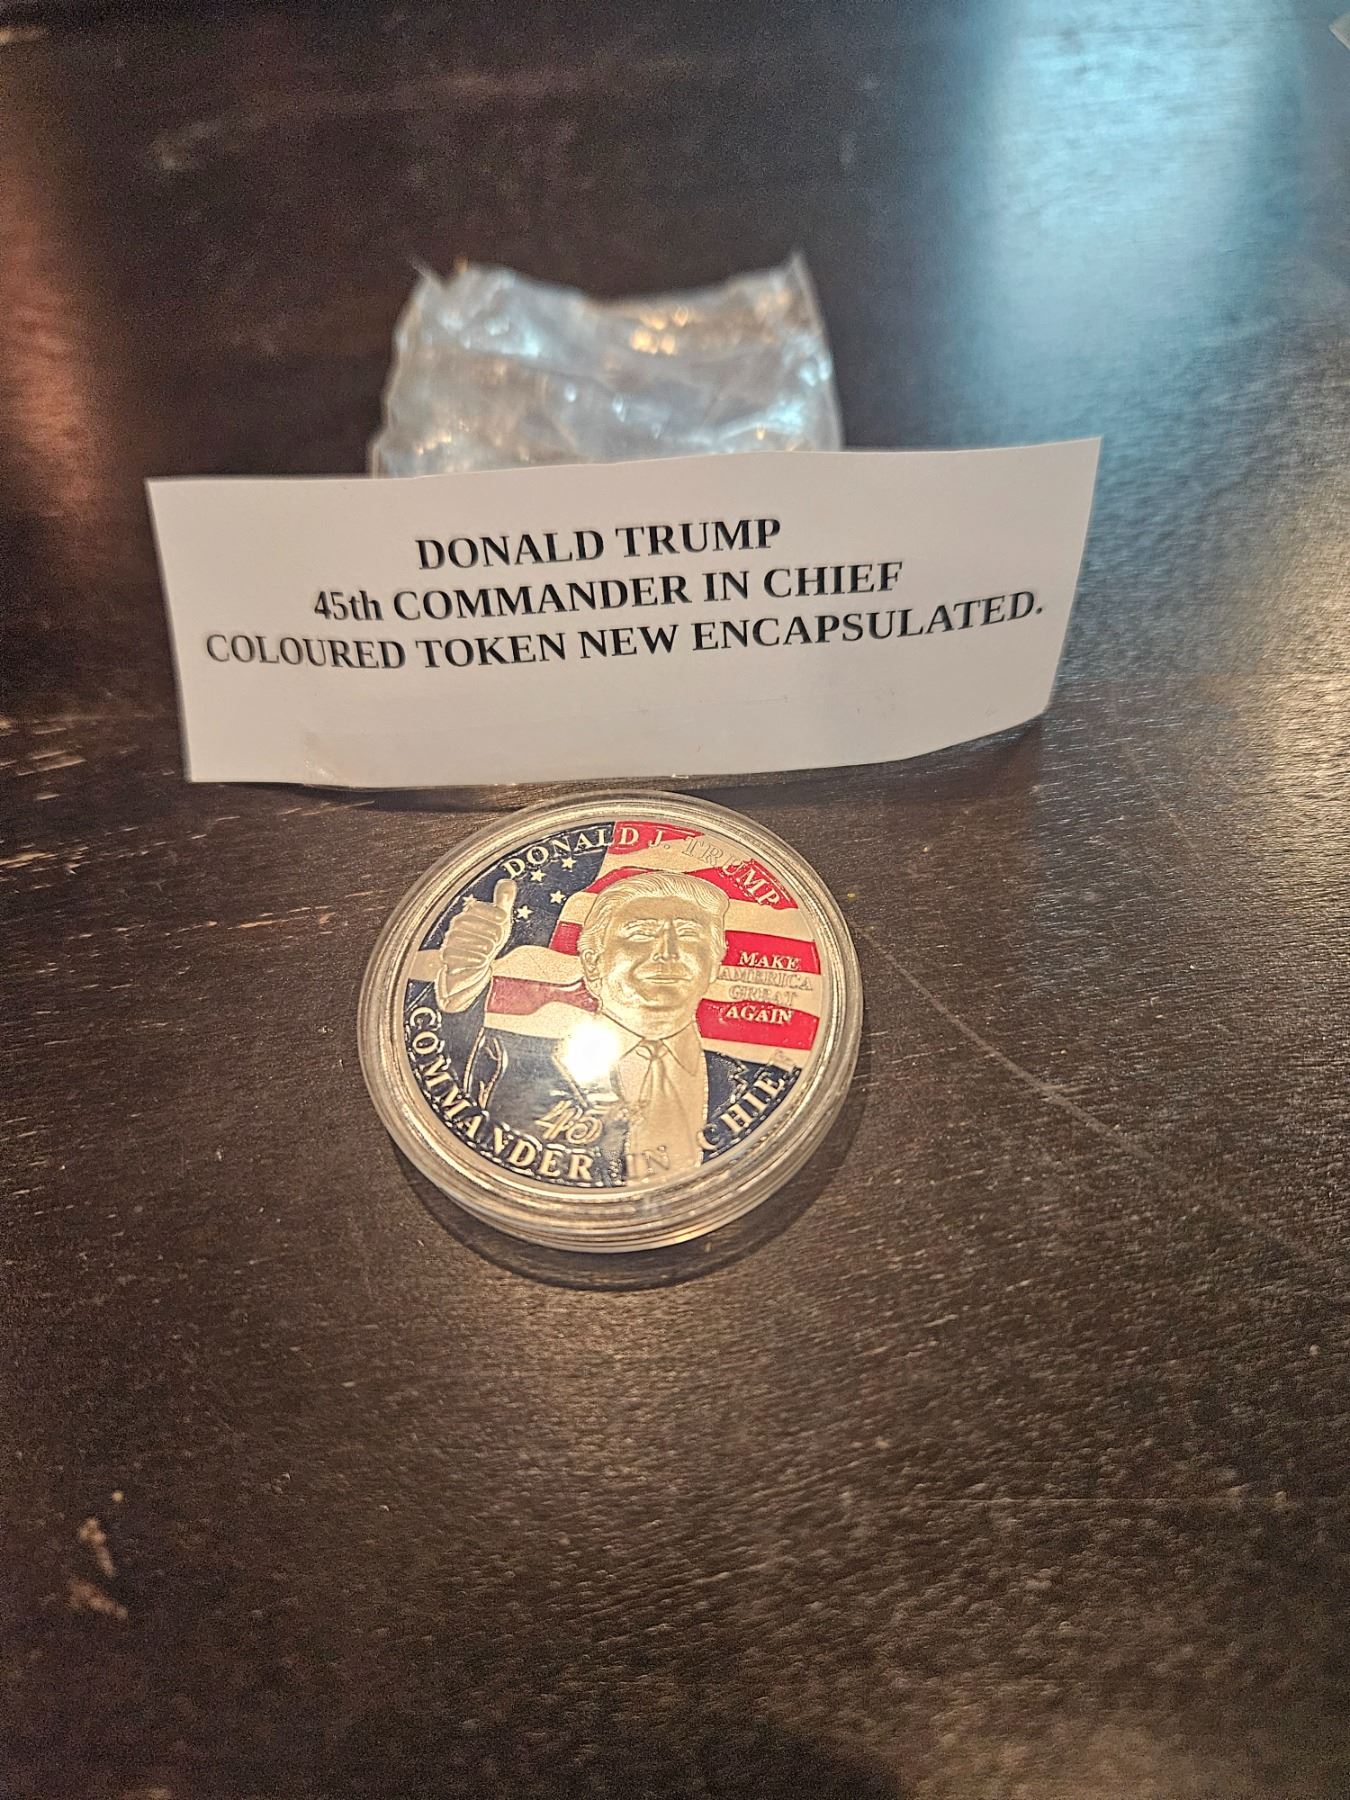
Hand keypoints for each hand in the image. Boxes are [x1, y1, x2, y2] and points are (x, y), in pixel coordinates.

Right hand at [434, 878, 516, 1012]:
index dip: (490, 911)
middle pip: (465, 921)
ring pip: (456, 937)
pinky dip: (468, 958)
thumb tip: (508, 882)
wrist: (473, 972)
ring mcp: (449, 944)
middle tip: (498, 941)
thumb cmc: (486, 944)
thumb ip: (502, 902)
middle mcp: (456, 928)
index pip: (474, 907)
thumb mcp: (498, 924)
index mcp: (468, 916)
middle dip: (486, 929)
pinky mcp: (447, 962)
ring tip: (490, 952)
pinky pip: (450, 955)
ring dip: (477, 944)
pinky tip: (482, 962)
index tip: (504, 919)